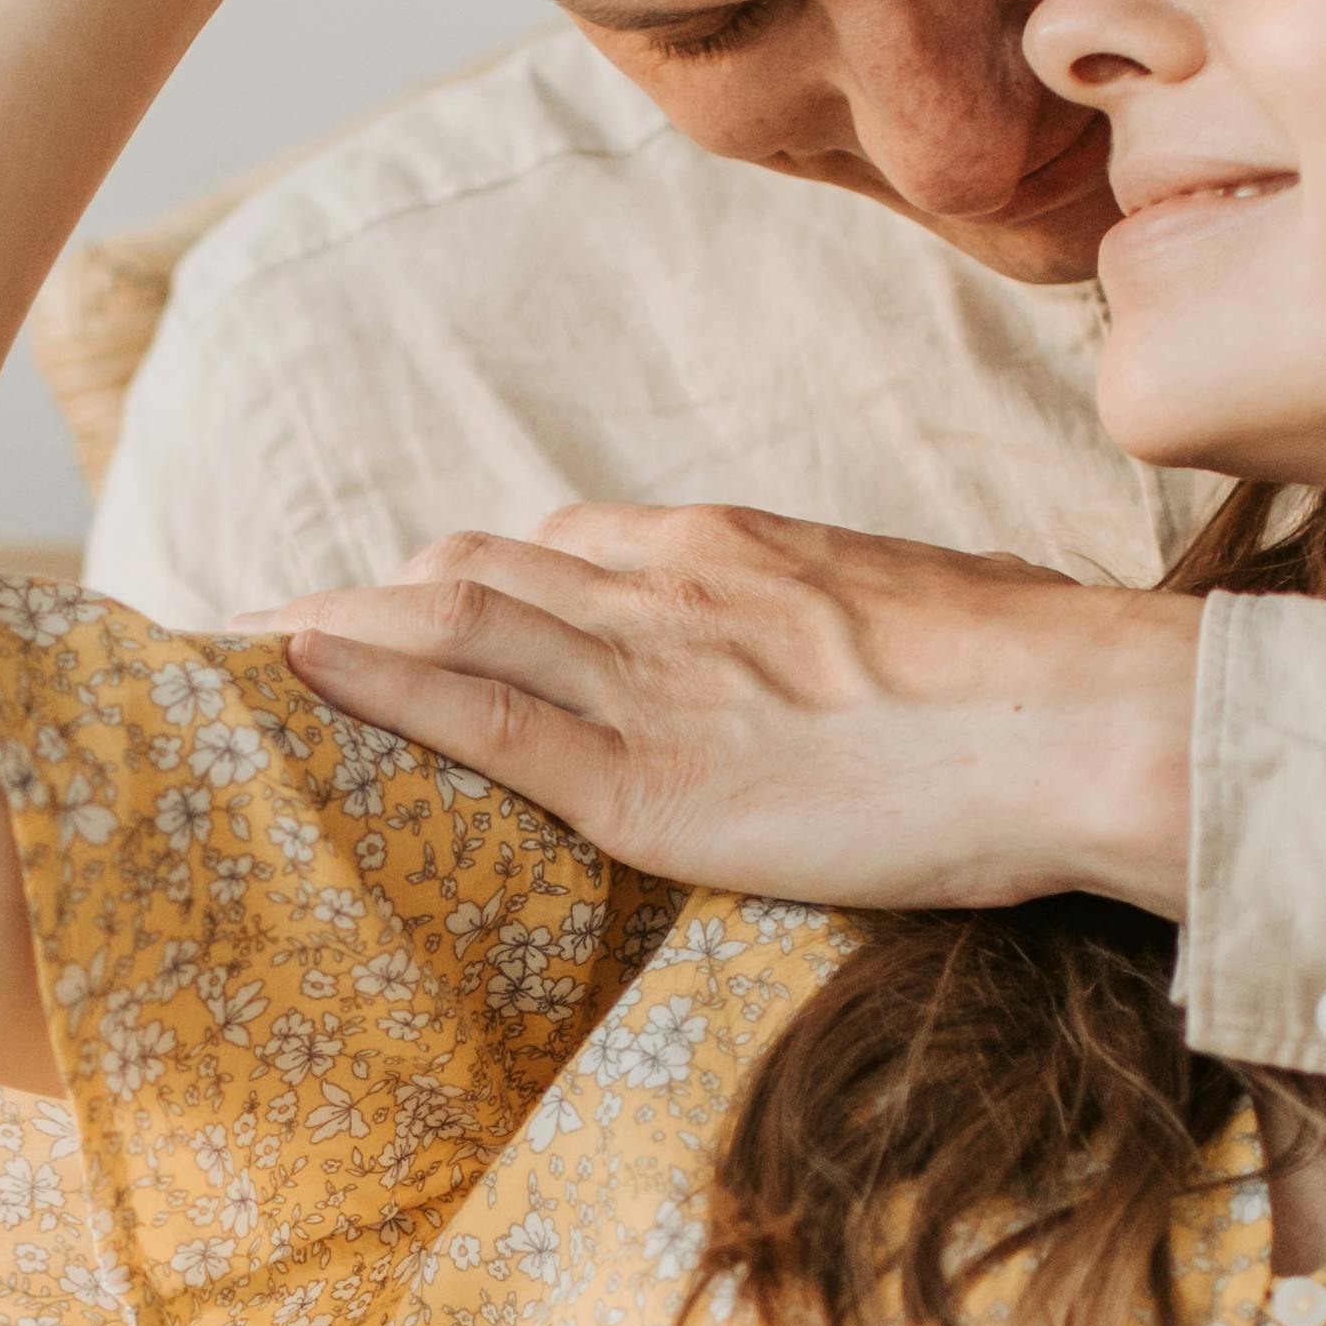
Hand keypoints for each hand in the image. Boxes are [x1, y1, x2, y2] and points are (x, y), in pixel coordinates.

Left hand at [259, 509, 1203, 913]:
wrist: (1088, 721)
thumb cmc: (1038, 688)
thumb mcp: (910, 625)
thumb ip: (830, 634)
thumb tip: (830, 670)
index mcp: (730, 554)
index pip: (557, 553)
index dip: (460, 583)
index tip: (398, 605)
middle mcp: (667, 588)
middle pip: (472, 575)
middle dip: (369, 607)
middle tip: (274, 641)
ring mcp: (650, 673)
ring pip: (447, 622)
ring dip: (334, 636)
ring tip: (236, 660)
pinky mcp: (645, 772)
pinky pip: (477, 708)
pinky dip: (372, 684)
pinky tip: (289, 668)